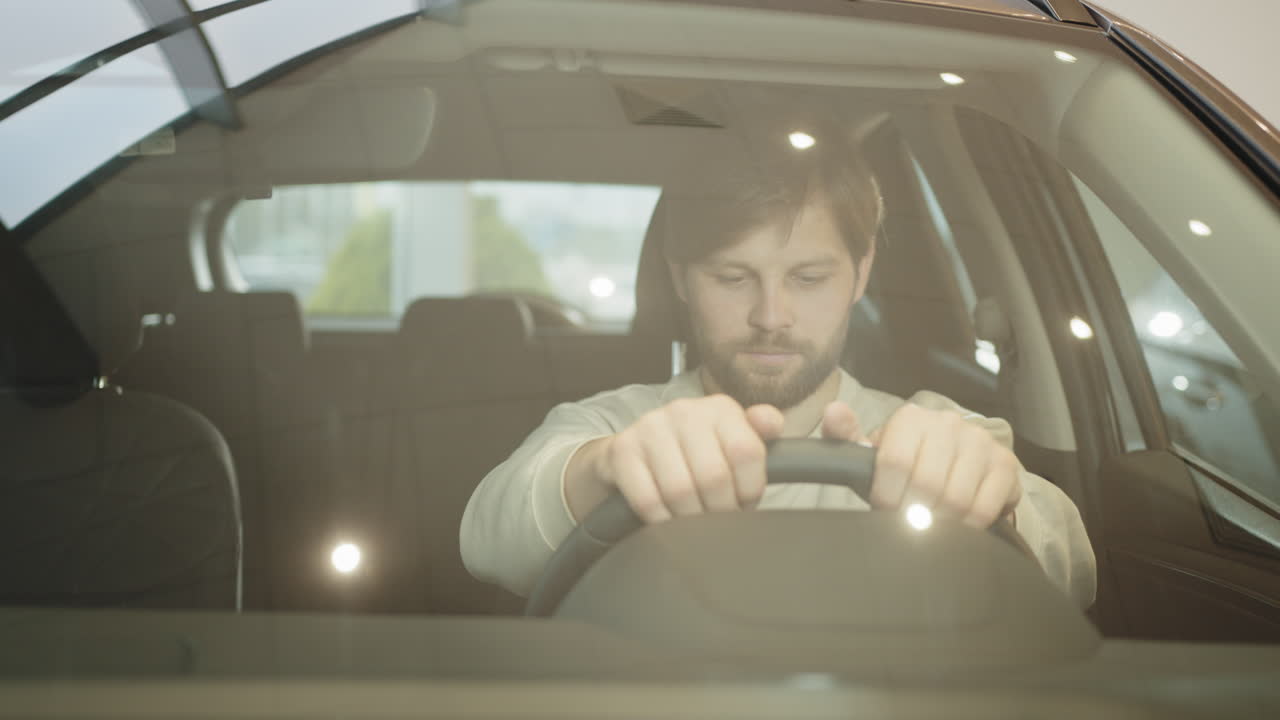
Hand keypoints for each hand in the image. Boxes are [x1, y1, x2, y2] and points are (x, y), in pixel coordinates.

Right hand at [568, 395, 784, 523]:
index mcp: (719, 408)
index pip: (746, 452)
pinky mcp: (622, 451)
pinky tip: (668, 520)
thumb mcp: (730, 441)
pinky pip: (648, 500)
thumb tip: (773, 423)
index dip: (749, 489)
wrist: (634, 453)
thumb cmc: (693, 453)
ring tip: (694, 522)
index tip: (744, 503)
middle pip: (714, 477)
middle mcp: (684, 410)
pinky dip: (662, 520)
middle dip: (720, 510)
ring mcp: (650, 428)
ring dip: (690, 519)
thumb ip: (759, 434)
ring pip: (681, 491)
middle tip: (719, 521)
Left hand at [821, 402, 1021, 528]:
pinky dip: (967, 527)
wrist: (951, 465)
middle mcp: (949, 423)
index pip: (896, 462)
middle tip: (909, 524)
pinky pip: (984, 509)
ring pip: (956, 499)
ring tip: (931, 525)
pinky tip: (956, 525)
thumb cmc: (903, 465)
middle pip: (928, 484)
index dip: (888, 496)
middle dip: (913, 513)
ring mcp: (980, 443)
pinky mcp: (1005, 465)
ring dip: (940, 524)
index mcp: (912, 418)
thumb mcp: (871, 453)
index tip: (885, 509)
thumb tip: (834, 411)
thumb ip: (845, 437)